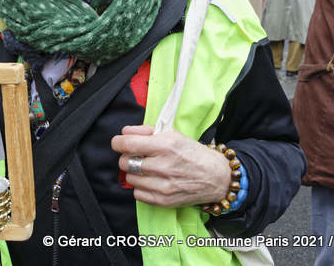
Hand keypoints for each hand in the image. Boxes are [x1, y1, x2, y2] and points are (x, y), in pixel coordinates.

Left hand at [111, 125, 229, 207]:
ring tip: (147, 170)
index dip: (118, 143)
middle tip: (138, 157)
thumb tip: (125, 133)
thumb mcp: (173, 135)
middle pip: (125, 163)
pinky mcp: (164, 201)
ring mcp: (164, 186)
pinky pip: (137, 194)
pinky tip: (152, 181)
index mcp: (166, 145)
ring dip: (135, 173)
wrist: (216, 177)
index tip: (118, 143)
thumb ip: (146, 131)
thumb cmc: (193, 154)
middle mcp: (164, 166)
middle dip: (128, 158)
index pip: (128, 144)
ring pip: (130, 179)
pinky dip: (141, 187)